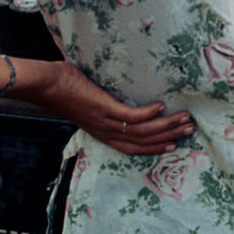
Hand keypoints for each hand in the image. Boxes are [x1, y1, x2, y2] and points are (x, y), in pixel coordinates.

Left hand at [40, 62, 192, 154]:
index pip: (132, 147)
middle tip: (189, 130)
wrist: (45, 85)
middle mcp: (106, 131)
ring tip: (184, 119)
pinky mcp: (104, 109)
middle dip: (168, 136)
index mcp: (102, 132)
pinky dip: (149, 112)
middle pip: (143, 141)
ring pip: (142, 131)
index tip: (172, 144)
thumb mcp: (85, 102)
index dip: (154, 147)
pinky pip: (132, 116)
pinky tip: (162, 106)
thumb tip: (110, 90)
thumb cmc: (61, 88)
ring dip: (166, 126)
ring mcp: (106, 121)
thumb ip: (99, 103)